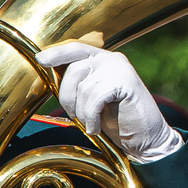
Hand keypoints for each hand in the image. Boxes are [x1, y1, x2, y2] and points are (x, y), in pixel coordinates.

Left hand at [35, 43, 183, 163]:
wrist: (147, 138)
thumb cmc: (118, 121)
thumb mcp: (93, 99)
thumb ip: (80, 84)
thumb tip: (51, 76)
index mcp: (104, 59)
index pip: (76, 49)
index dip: (57, 53)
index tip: (40, 60)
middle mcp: (112, 59)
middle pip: (74, 70)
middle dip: (68, 97)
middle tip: (76, 117)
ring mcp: (120, 69)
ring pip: (83, 88)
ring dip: (82, 112)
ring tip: (91, 124)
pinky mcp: (126, 83)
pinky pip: (95, 99)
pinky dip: (91, 117)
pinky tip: (96, 128)